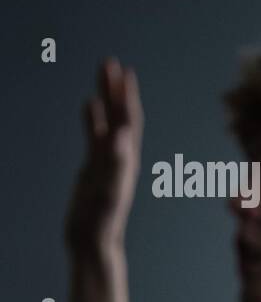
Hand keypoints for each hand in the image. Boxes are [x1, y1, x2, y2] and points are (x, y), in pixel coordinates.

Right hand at [66, 59, 142, 251]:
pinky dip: (93, 118)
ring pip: (108, 121)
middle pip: (120, 115)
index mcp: (127, 158)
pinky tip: (89, 104)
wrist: (93, 239)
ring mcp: (108, 160)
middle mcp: (121, 156)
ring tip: (102, 73)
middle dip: (115, 89)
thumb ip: (115, 163)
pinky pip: (95, 135)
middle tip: (109, 62)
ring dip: (106, 98)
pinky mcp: (95, 166)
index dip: (127, 97)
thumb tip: (120, 136)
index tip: (125, 72)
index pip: (129, 120)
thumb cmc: (103, 219)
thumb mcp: (110, 189)